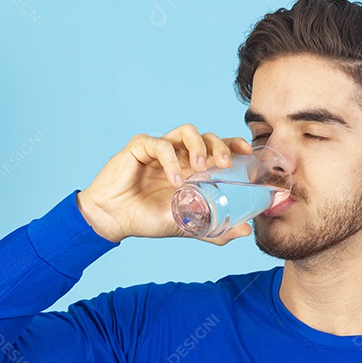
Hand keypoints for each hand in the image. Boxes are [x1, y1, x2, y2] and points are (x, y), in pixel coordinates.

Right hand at [77, 123, 255, 244]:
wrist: (114, 220)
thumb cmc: (148, 220)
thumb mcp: (188, 226)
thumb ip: (216, 230)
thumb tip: (247, 231)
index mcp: (192, 169)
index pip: (218, 148)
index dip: (233, 145)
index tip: (247, 153)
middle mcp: (179, 155)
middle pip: (207, 136)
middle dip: (221, 145)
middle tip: (225, 163)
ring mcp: (160, 149)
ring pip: (186, 131)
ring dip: (199, 146)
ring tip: (200, 167)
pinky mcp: (140, 146)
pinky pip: (160, 144)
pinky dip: (171, 161)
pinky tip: (174, 180)